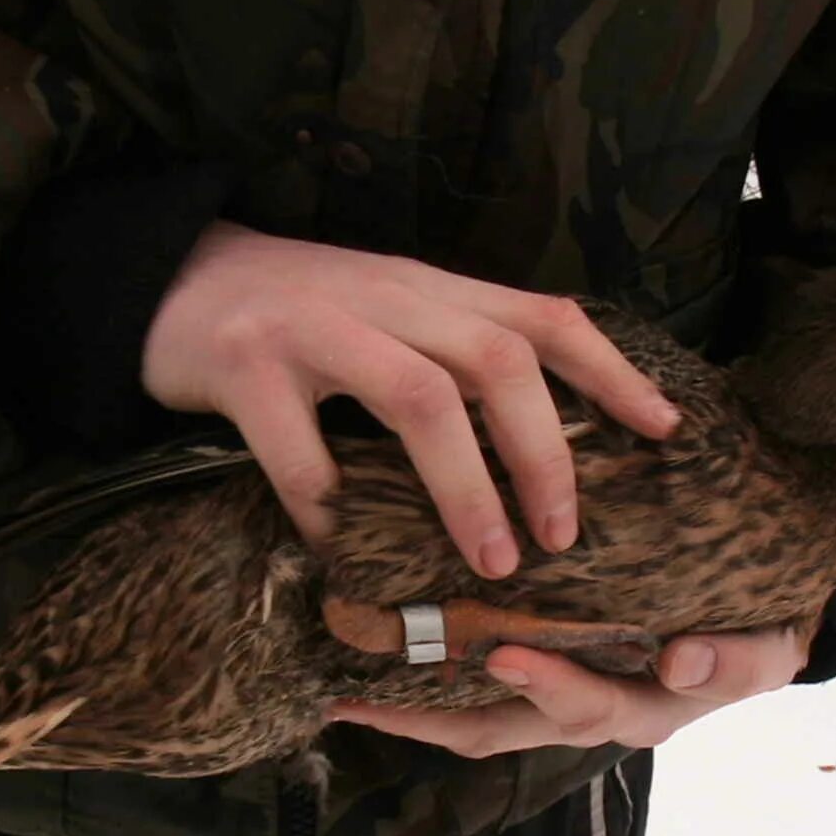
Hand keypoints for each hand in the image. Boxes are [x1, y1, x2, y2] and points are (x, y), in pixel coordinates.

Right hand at [142, 223, 679, 577]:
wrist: (169, 276)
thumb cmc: (295, 314)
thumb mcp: (388, 314)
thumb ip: (451, 353)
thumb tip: (537, 438)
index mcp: (430, 289)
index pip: (542, 315)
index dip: (612, 371)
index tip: (667, 430)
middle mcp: (385, 296)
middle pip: (497, 360)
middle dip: (546, 453)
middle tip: (565, 536)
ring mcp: (314, 324)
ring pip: (419, 397)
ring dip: (467, 487)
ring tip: (494, 560)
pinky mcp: (244, 362)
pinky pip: (298, 448)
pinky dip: (329, 507)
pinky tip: (342, 552)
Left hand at [328, 628, 808, 756]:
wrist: (760, 619)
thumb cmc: (760, 634)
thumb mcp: (767, 651)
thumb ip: (734, 662)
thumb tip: (680, 659)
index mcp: (640, 709)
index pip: (582, 706)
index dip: (545, 685)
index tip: (506, 655)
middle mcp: (588, 710)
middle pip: (498, 726)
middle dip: (427, 721)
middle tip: (359, 702)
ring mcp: (561, 692)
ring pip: (475, 713)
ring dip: (410, 706)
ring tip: (341, 689)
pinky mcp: (543, 662)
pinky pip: (478, 682)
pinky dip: (431, 671)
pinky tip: (379, 652)